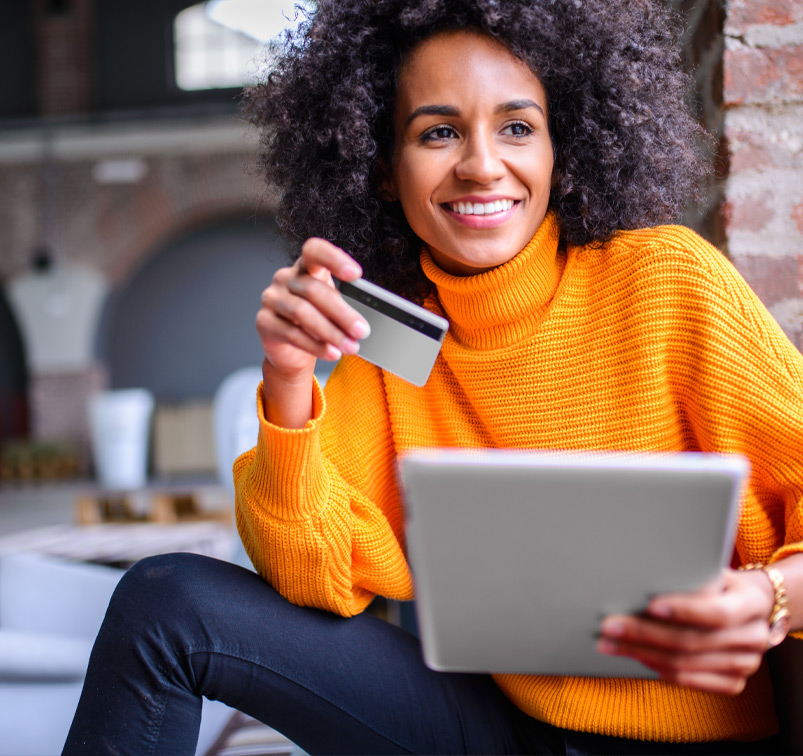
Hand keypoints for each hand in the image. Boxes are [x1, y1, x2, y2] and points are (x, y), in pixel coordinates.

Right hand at [256, 238, 370, 378]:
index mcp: (305, 267)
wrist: (292, 350)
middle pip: (313, 290)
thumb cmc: (316, 322)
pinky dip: (316, 346)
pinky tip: (332, 352)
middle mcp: (285, 278)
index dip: (334, 259)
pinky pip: (292, 334)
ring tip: (350, 346)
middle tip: (361, 330)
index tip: (356, 274)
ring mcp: (272, 298)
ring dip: (331, 332)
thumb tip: (362, 322)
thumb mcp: (333, 310)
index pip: (315, 251)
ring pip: (302, 313)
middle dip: (342, 313)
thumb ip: (344, 307)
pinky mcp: (264, 322)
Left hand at [597, 568, 774, 694]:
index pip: (718, 612)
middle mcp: (754, 637)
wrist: (753, 605)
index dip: (684, 610)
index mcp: (753, 602)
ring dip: (640, 653)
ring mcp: (746, 664)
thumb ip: (689, 575)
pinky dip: (658, 668)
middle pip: (692, 641)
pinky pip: (689, 680)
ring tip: (609, 643)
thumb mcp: (712, 570)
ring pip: (685, 664)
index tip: (650, 605)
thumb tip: (641, 575)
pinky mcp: (733, 682)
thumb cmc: (720, 580)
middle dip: (644, 634)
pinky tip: (634, 656)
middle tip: (609, 626)